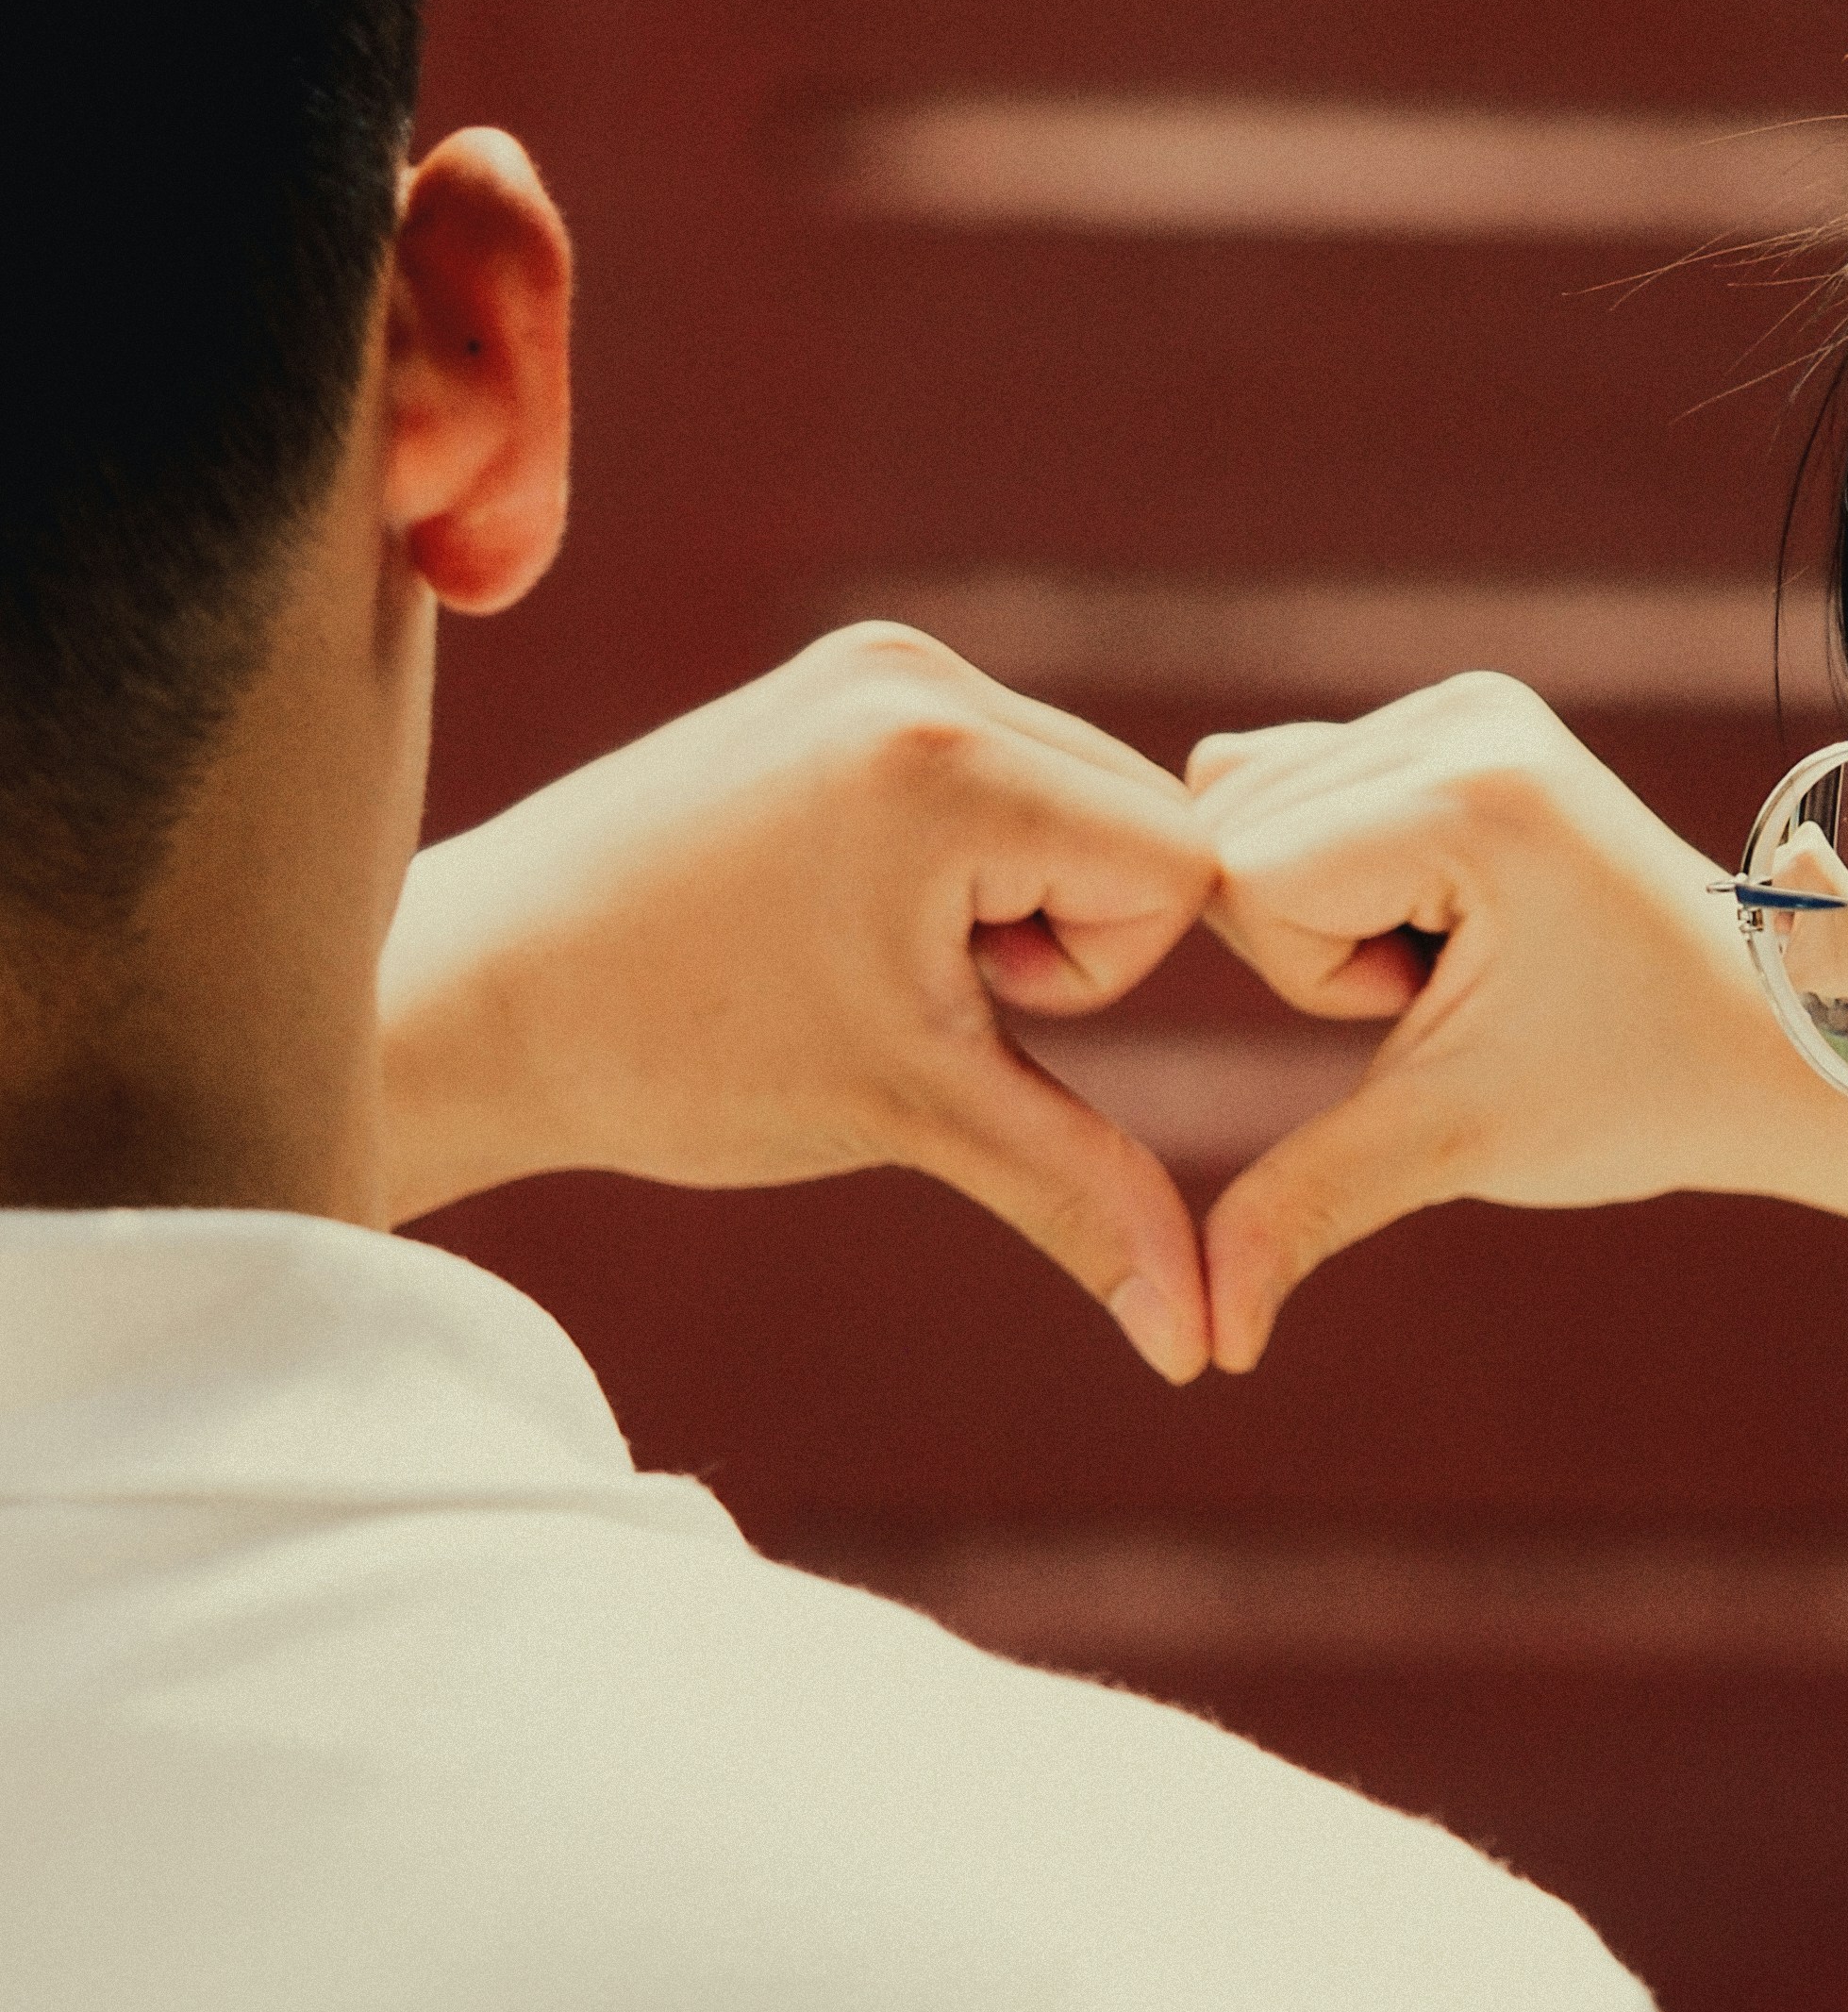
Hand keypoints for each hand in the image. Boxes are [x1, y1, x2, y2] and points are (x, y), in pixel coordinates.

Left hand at [378, 625, 1219, 1379]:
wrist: (481, 995)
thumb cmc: (677, 1057)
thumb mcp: (912, 1116)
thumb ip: (1084, 1201)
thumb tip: (1203, 1350)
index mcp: (948, 759)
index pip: (1180, 868)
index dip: (1094, 976)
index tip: (953, 1004)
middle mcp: (923, 673)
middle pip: (1141, 824)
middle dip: (1061, 937)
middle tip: (907, 983)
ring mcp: (878, 662)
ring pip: (1077, 802)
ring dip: (1017, 902)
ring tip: (871, 951)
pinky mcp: (844, 679)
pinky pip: (1002, 772)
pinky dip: (971, 861)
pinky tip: (851, 912)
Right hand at [1188, 673, 1847, 1369]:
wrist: (1773, 1040)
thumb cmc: (1636, 1093)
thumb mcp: (1457, 1142)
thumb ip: (1307, 1206)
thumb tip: (1204, 1344)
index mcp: (1470, 791)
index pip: (1242, 878)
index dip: (1316, 981)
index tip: (1443, 1006)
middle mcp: (1464, 711)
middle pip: (1235, 830)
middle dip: (1316, 942)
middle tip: (1462, 986)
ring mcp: (1466, 700)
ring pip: (1248, 804)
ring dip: (1324, 907)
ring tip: (1461, 954)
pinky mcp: (1464, 713)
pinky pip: (1297, 783)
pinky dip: (1336, 866)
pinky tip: (1445, 917)